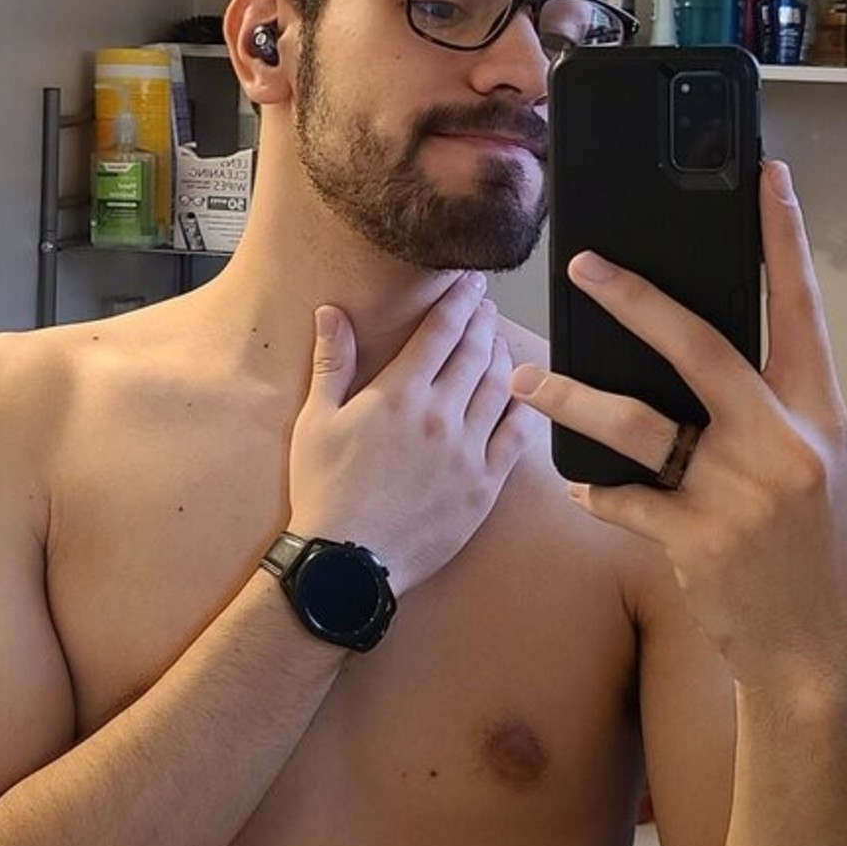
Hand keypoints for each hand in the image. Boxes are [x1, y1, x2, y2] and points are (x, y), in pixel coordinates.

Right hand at [288, 271, 539, 596]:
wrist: (347, 563)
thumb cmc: (325, 491)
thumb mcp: (316, 420)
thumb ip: (332, 361)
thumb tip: (332, 311)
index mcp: (399, 394)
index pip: (441, 330)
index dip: (459, 299)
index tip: (469, 282)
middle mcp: (440, 415)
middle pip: (476, 351)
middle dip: (484, 320)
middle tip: (485, 304)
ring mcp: (467, 451)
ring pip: (501, 387)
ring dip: (505, 355)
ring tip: (500, 341)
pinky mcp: (484, 486)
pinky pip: (518, 436)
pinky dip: (528, 407)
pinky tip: (529, 393)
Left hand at [509, 161, 846, 700]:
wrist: (816, 651)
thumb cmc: (813, 549)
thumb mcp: (814, 465)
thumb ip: (770, 409)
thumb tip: (706, 352)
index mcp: (816, 414)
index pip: (801, 309)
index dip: (783, 239)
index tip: (766, 179)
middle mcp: (781, 444)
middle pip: (698, 348)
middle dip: (636, 300)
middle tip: (583, 264)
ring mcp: (737, 492)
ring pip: (638, 423)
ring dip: (573, 396)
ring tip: (528, 379)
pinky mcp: (697, 539)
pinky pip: (624, 497)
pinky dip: (595, 489)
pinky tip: (578, 486)